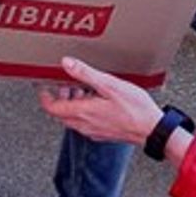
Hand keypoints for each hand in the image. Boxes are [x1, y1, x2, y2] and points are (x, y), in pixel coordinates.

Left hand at [36, 56, 163, 146]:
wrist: (152, 129)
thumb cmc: (135, 109)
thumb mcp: (109, 85)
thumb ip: (85, 74)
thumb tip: (66, 63)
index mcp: (82, 112)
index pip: (52, 108)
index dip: (44, 96)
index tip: (43, 87)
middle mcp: (84, 125)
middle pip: (61, 113)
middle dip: (60, 98)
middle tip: (66, 84)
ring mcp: (93, 131)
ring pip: (73, 118)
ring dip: (73, 103)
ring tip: (83, 89)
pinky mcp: (102, 133)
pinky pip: (85, 122)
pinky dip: (84, 110)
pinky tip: (97, 101)